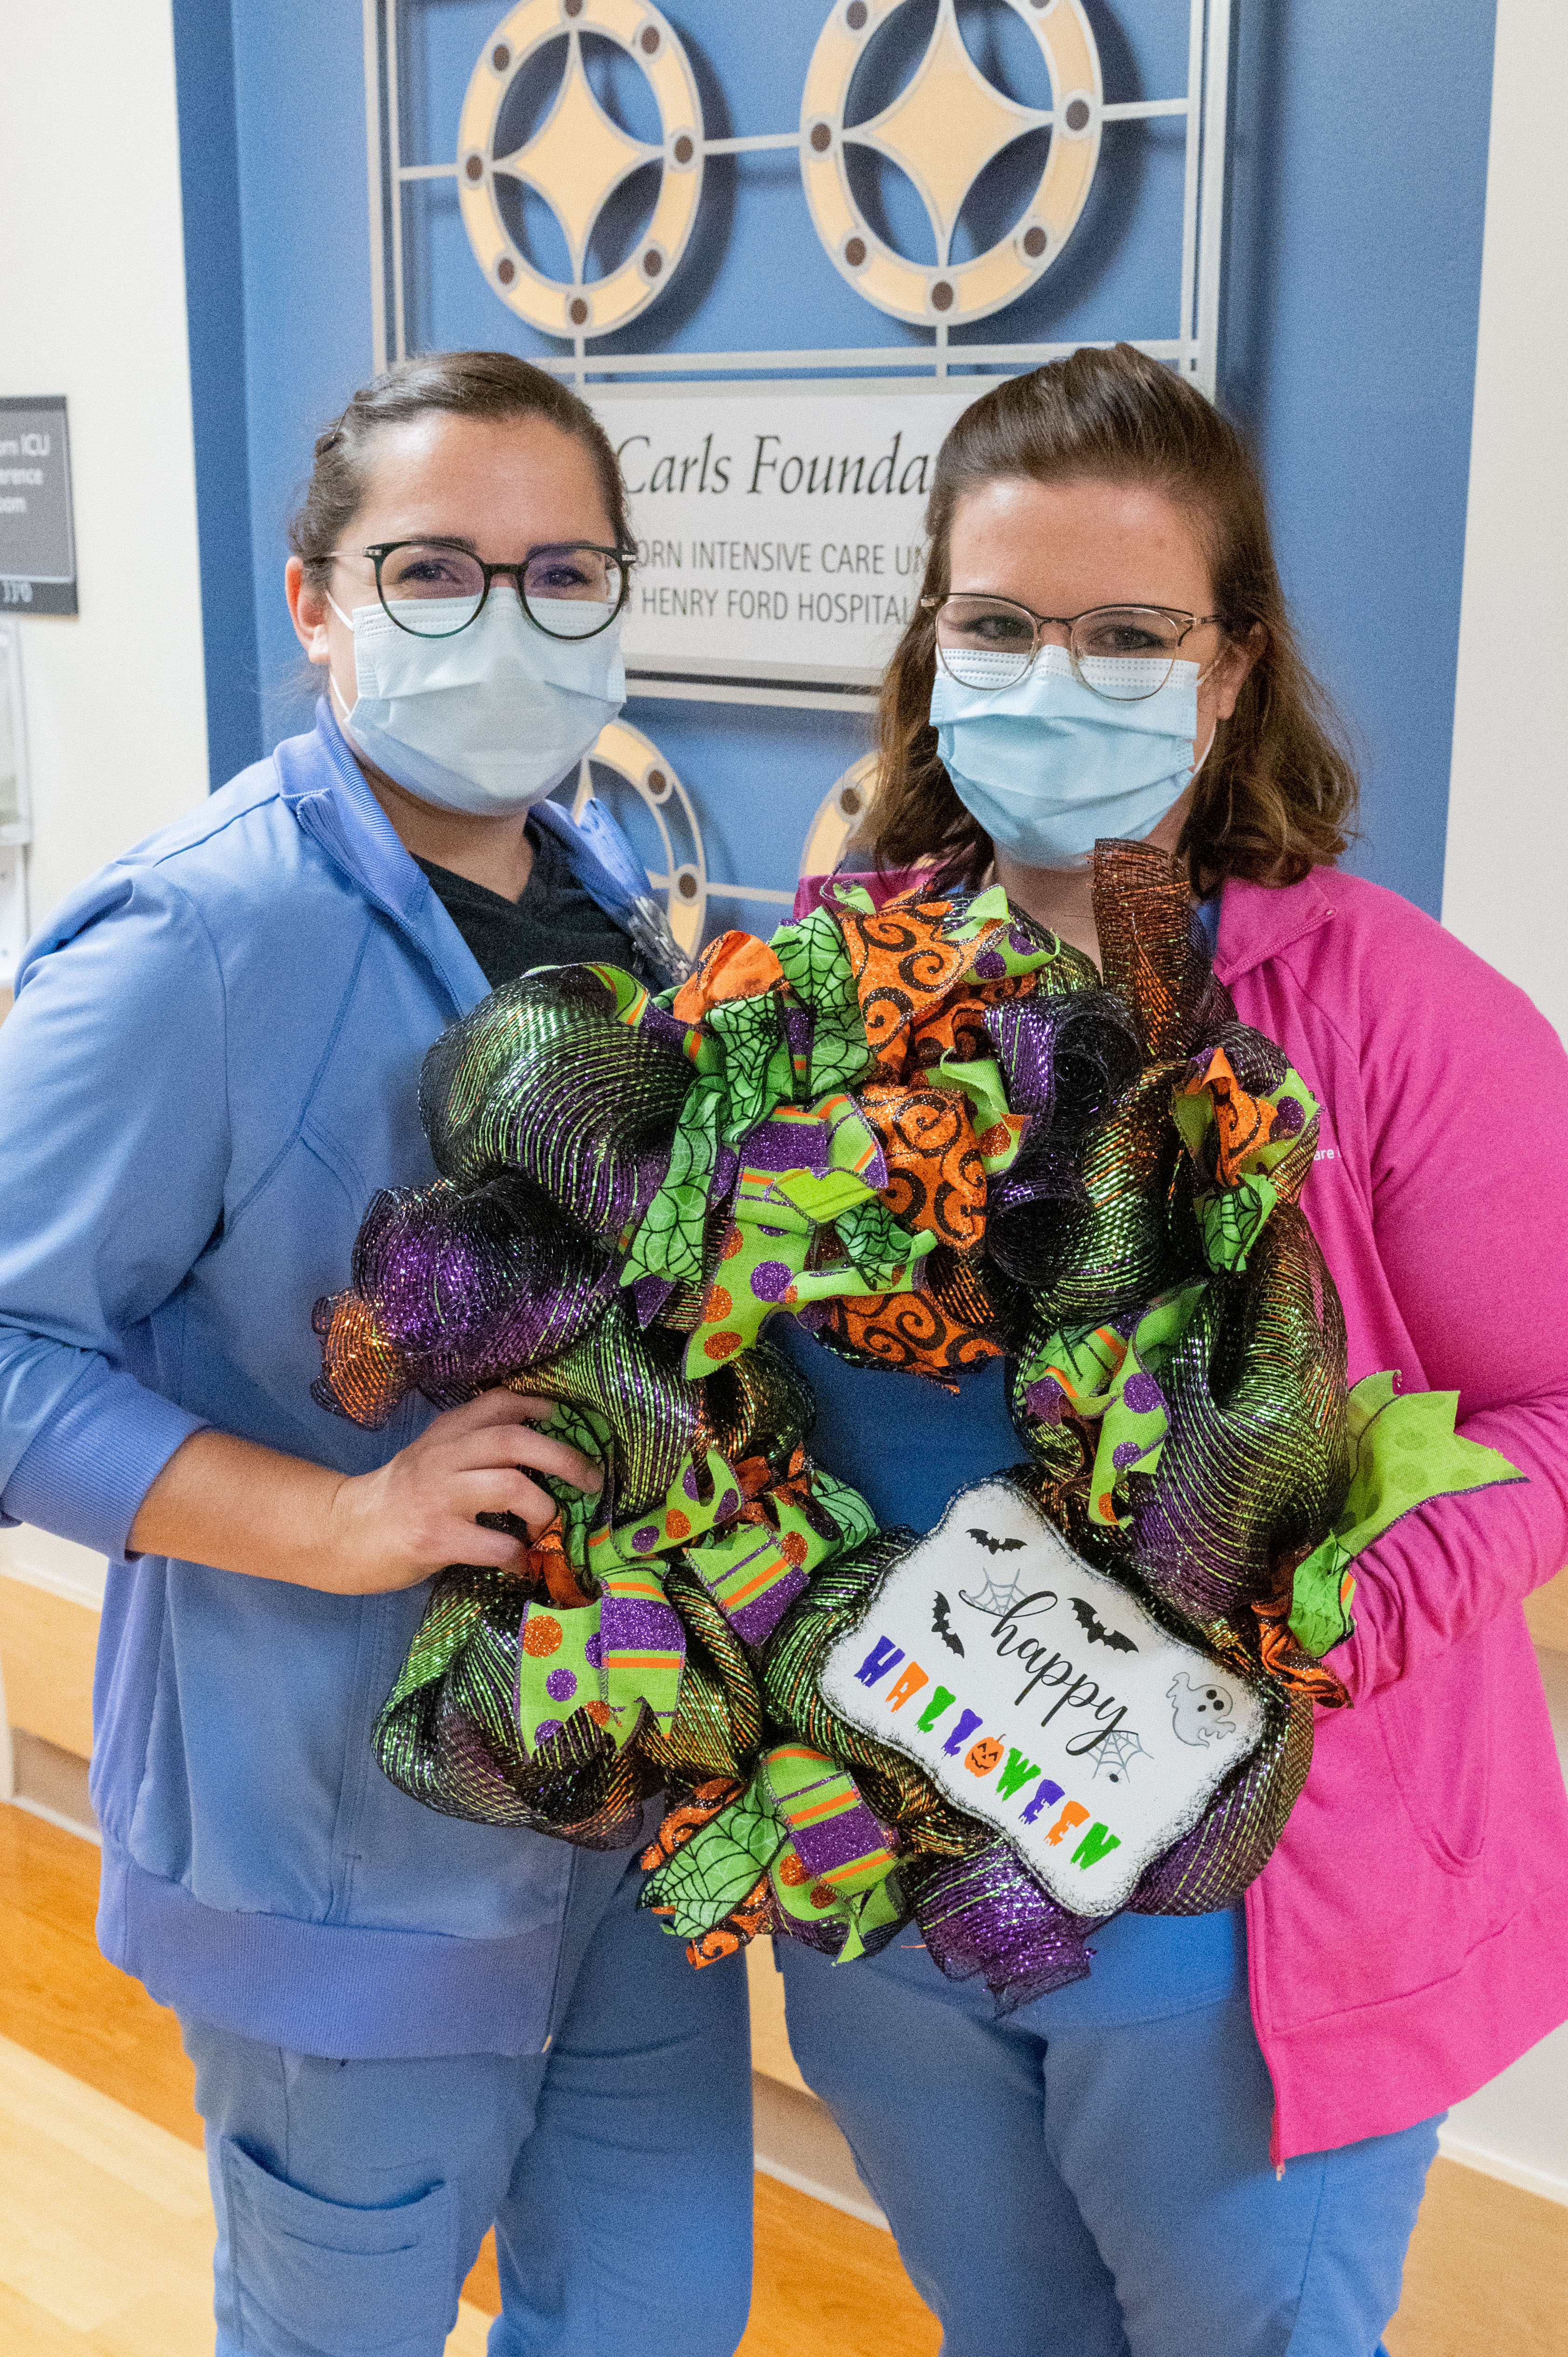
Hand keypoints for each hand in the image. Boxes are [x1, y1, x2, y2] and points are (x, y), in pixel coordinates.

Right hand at [327, 1390, 600, 1592]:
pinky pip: (494, 1543)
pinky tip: (518, 1562)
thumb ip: (472, 1447)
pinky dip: (517, 1554)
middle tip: (591, 1479)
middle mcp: (443, 1457)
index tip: (566, 1419)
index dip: (538, 1406)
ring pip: (510, 1485)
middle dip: (563, 1457)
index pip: (498, 1402)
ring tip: (546, 1528)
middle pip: (514, 1440)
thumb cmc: (399, 1499)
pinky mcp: (434, 1538)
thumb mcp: (431, 1457)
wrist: (344, 1534)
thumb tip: (539, 1451)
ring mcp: (437, 1497)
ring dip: (543, 1509)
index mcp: (445, 1433)